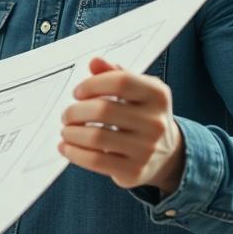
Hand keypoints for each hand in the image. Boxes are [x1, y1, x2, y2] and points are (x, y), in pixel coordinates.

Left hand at [59, 58, 184, 192]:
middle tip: (66, 115)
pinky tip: (65, 147)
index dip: (92, 84)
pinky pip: (95, 160)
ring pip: (96, 137)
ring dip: (71, 133)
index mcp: (158, 95)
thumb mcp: (136, 91)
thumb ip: (114, 74)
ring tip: (65, 130)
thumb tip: (95, 62)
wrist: (167, 155)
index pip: (120, 81)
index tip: (77, 93)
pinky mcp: (135, 171)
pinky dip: (73, 153)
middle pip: (103, 110)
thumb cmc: (141, 116)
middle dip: (75, 111)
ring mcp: (147, 149)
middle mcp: (156, 122)